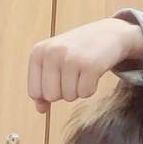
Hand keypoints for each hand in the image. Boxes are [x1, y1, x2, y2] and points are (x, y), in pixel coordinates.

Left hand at [27, 16, 142, 113]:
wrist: (107, 34)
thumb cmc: (77, 52)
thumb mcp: (54, 64)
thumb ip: (42, 87)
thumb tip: (40, 110)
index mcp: (38, 52)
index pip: (35, 92)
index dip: (49, 91)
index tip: (59, 76)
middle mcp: (52, 52)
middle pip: (51, 97)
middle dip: (64, 91)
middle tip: (74, 73)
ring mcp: (71, 58)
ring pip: (69, 97)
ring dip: (78, 89)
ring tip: (83, 70)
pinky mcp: (90, 64)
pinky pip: (85, 94)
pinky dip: (91, 88)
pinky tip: (93, 73)